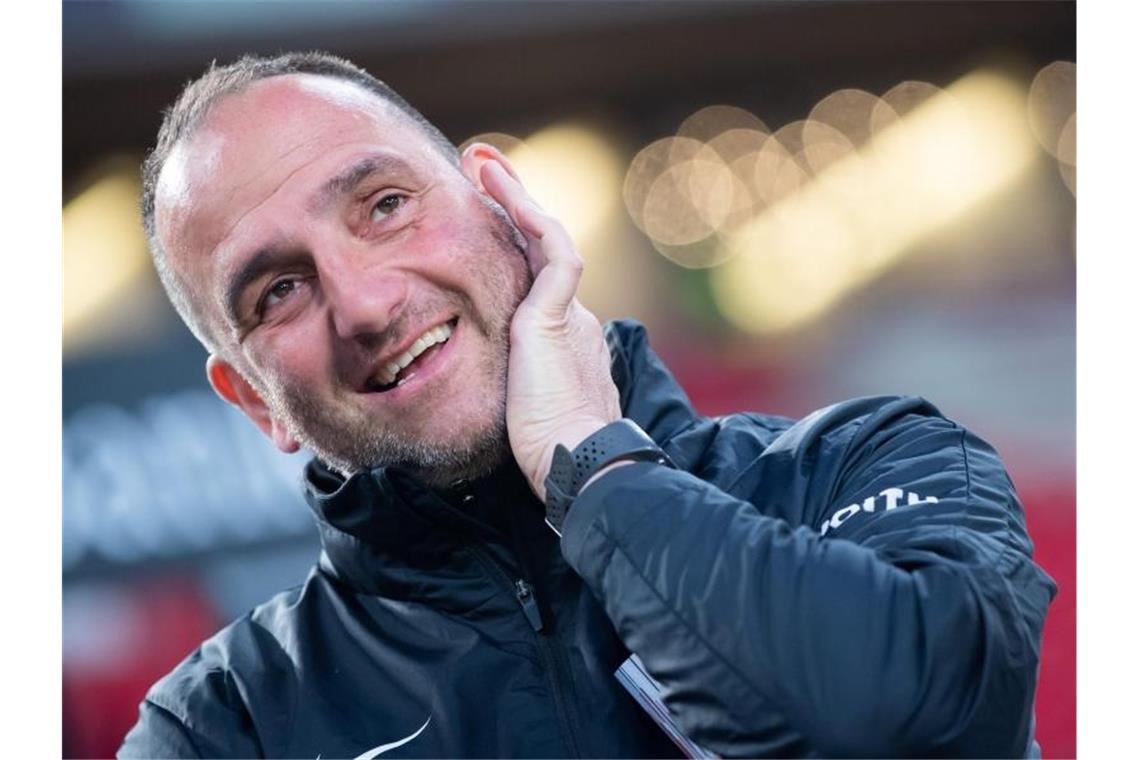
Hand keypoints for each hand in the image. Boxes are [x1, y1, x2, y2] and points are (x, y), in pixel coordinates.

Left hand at [479, 158, 621, 500]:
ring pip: (545, 241)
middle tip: (483, 169)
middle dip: (513, 207)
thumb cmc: (544, 454)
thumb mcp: (518, 412)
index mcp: (564, 344)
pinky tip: (501, 189)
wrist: (580, 464)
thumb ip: (507, 390)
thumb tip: (472, 392)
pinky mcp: (558, 315)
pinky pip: (551, 250)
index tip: (489, 221)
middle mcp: (575, 321)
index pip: (536, 283)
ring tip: (483, 163)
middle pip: (541, 251)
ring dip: (515, 197)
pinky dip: (527, 216)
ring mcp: (572, 315)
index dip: (514, 247)